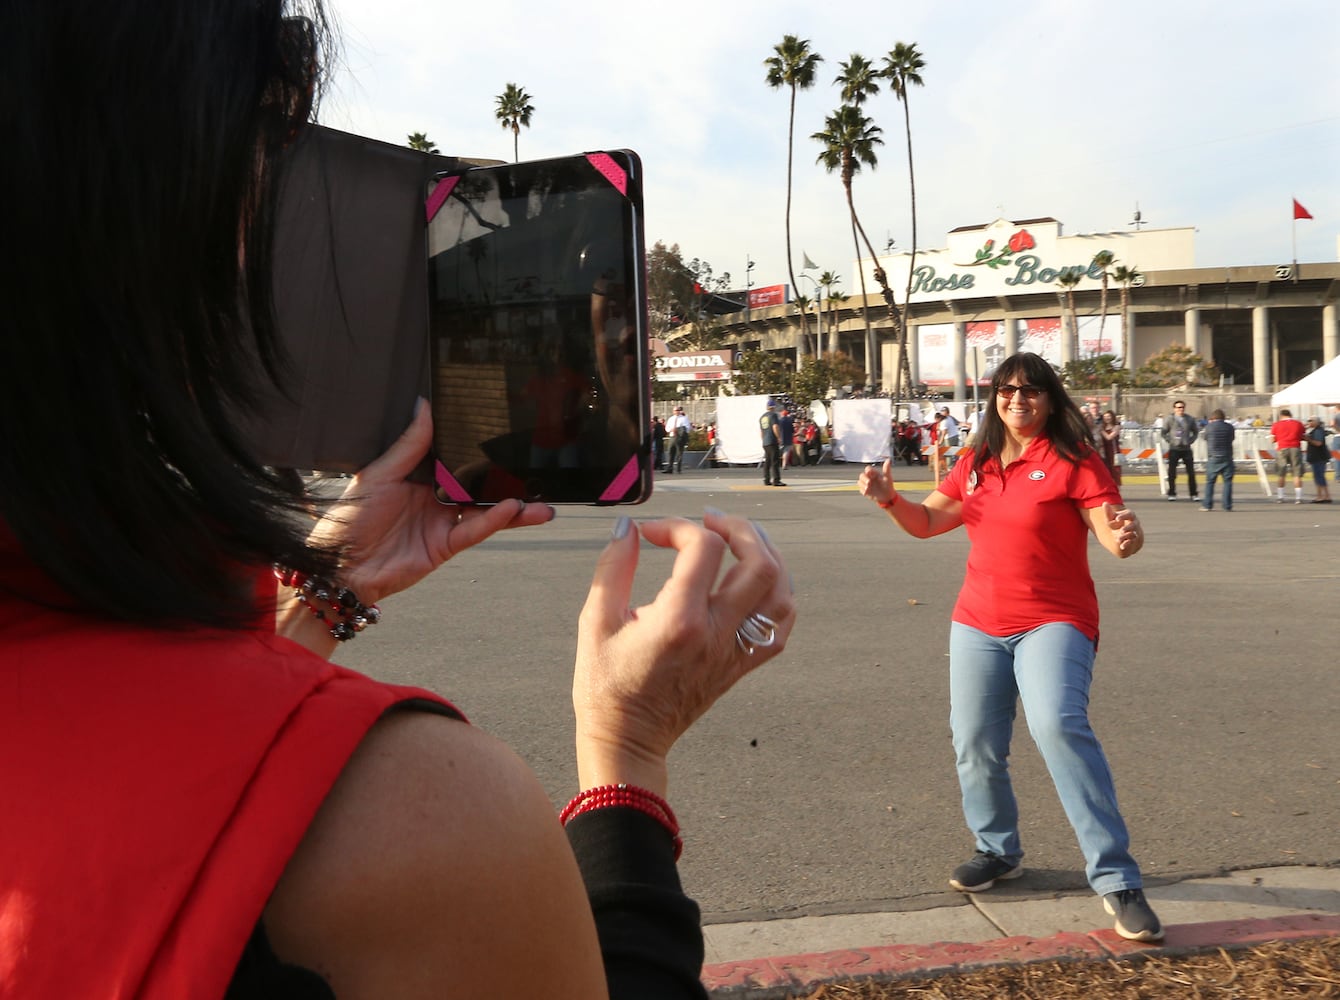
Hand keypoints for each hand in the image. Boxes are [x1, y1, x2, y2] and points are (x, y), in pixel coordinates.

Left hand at [307, 399, 554, 603]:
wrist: (338, 566)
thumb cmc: (349, 518)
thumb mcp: (380, 473)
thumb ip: (410, 444)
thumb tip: (425, 406)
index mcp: (421, 477)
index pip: (460, 460)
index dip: (483, 451)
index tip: (508, 438)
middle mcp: (437, 499)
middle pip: (481, 487)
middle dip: (510, 482)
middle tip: (536, 471)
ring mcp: (443, 523)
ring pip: (486, 511)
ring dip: (515, 508)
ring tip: (542, 503)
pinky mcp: (445, 546)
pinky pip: (475, 530)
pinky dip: (494, 520)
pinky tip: (511, 509)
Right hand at [573, 510, 794, 795]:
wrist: (627, 739)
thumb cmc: (606, 684)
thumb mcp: (595, 620)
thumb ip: (614, 567)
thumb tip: (629, 528)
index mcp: (679, 621)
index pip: (703, 549)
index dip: (678, 526)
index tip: (652, 533)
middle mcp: (716, 634)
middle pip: (760, 564)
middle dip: (740, 529)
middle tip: (711, 520)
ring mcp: (735, 651)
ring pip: (781, 593)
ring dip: (766, 556)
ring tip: (739, 541)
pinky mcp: (742, 665)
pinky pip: (780, 625)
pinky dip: (776, 594)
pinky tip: (754, 581)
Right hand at [857, 458, 897, 505]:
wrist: (887, 497)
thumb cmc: (888, 486)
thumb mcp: (888, 477)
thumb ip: (886, 469)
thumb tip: (888, 459)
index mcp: (874, 473)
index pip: (867, 469)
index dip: (868, 471)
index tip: (870, 474)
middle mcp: (869, 478)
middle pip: (861, 475)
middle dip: (864, 479)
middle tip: (869, 483)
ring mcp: (866, 484)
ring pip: (859, 482)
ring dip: (863, 485)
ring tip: (868, 489)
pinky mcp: (865, 491)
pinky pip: (860, 489)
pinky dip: (863, 491)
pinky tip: (867, 492)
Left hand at [1104, 502, 1142, 554]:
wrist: (1123, 533)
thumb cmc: (1117, 523)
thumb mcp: (1112, 518)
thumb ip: (1108, 512)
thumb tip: (1105, 503)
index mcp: (1130, 516)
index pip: (1130, 514)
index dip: (1124, 516)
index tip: (1117, 519)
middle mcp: (1134, 524)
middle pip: (1134, 525)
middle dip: (1128, 528)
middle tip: (1121, 530)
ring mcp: (1134, 532)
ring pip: (1133, 534)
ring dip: (1125, 537)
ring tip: (1117, 539)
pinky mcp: (1133, 540)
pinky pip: (1131, 542)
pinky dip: (1126, 544)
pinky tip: (1121, 547)